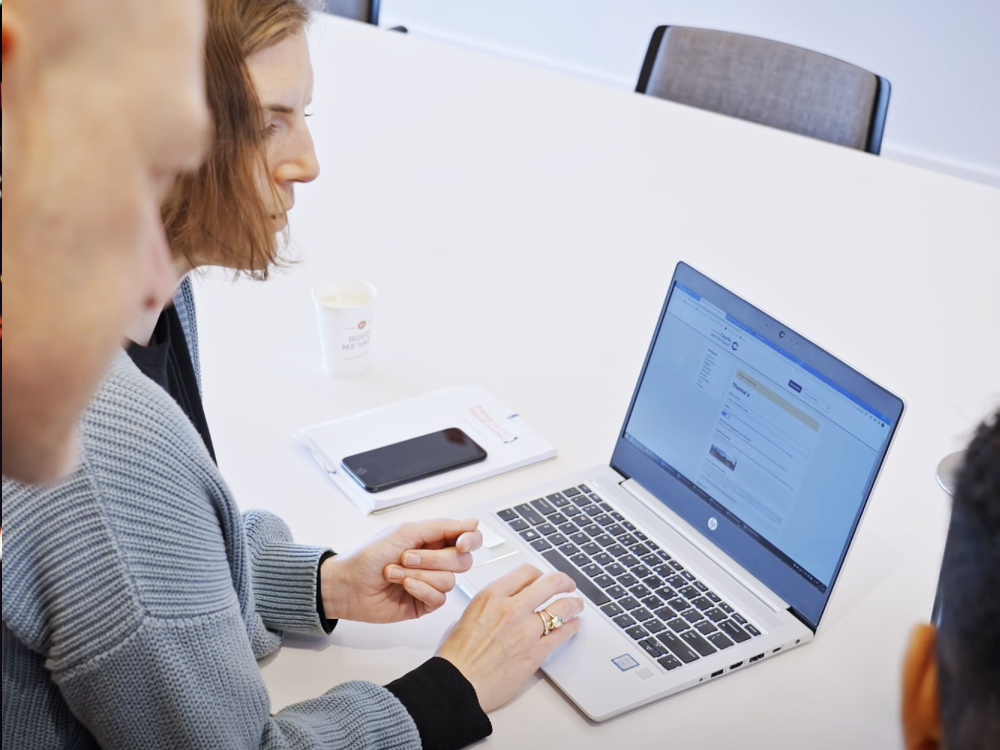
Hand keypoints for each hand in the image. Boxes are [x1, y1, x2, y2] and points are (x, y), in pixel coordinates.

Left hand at [321, 519, 482, 623]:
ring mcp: (430, 583)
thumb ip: (441, 527)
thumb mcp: (405, 532)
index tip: (460, 543)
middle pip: (462, 561)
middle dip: (433, 559)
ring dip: (419, 575)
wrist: (348, 584)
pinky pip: (439, 599)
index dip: (470, 540)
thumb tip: (472, 522)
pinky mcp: (424, 603)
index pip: (468, 538)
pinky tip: (404, 586)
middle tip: (406, 557)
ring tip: (394, 572)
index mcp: (433, 540)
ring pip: (449, 581)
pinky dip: (420, 590)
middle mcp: (435, 561)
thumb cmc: (369, 555)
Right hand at [436, 564, 583, 712]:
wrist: (457, 683)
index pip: (527, 572)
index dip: (538, 574)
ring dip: (573, 603)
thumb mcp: (467, 616)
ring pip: (562, 606)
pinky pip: (563, 633)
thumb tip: (500, 606)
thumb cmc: (456, 656)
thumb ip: (489, 606)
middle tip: (567, 585)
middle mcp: (511, 608)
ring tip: (576, 604)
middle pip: (550, 582)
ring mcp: (526, 629)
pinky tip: (572, 626)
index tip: (541, 579)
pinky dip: (571, 627)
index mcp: (492, 596)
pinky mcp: (536, 651)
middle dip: (563, 582)